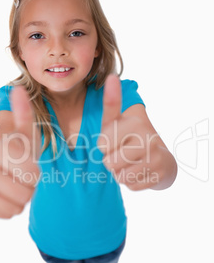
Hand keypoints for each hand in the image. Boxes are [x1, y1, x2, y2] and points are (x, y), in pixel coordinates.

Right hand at [0, 86, 40, 217]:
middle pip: (20, 190)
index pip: (24, 166)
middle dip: (30, 187)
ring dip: (23, 200)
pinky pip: (2, 213)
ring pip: (13, 205)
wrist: (7, 163)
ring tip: (21, 187)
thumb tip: (18, 89)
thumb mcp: (27, 131)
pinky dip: (12, 209)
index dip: (33, 171)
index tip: (35, 168)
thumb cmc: (21, 146)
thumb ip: (23, 113)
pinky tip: (11, 196)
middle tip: (29, 179)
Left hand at [97, 74, 175, 189]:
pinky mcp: (159, 175)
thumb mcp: (117, 121)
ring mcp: (156, 158)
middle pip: (110, 163)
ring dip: (120, 173)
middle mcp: (148, 138)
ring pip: (119, 177)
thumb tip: (111, 76)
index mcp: (135, 122)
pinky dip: (131, 182)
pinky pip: (130, 186)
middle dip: (111, 162)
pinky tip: (140, 171)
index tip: (116, 140)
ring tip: (131, 163)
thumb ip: (111, 103)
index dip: (104, 147)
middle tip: (123, 153)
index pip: (102, 145)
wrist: (160, 158)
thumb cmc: (130, 137)